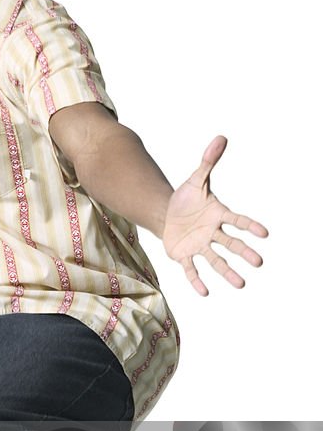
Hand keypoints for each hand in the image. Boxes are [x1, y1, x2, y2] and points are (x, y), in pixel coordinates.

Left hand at [162, 135, 268, 295]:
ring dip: (227, 272)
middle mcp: (212, 233)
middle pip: (230, 243)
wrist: (166, 214)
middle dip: (244, 253)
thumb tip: (221, 138)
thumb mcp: (195, 179)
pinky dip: (197, 280)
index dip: (249, 226)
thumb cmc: (186, 198)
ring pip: (215, 260)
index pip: (236, 220)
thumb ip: (208, 162)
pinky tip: (205, 293)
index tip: (264, 233)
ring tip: (241, 284)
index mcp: (218, 214)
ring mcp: (199, 245)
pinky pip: (192, 269)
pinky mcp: (184, 255)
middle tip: (258, 263)